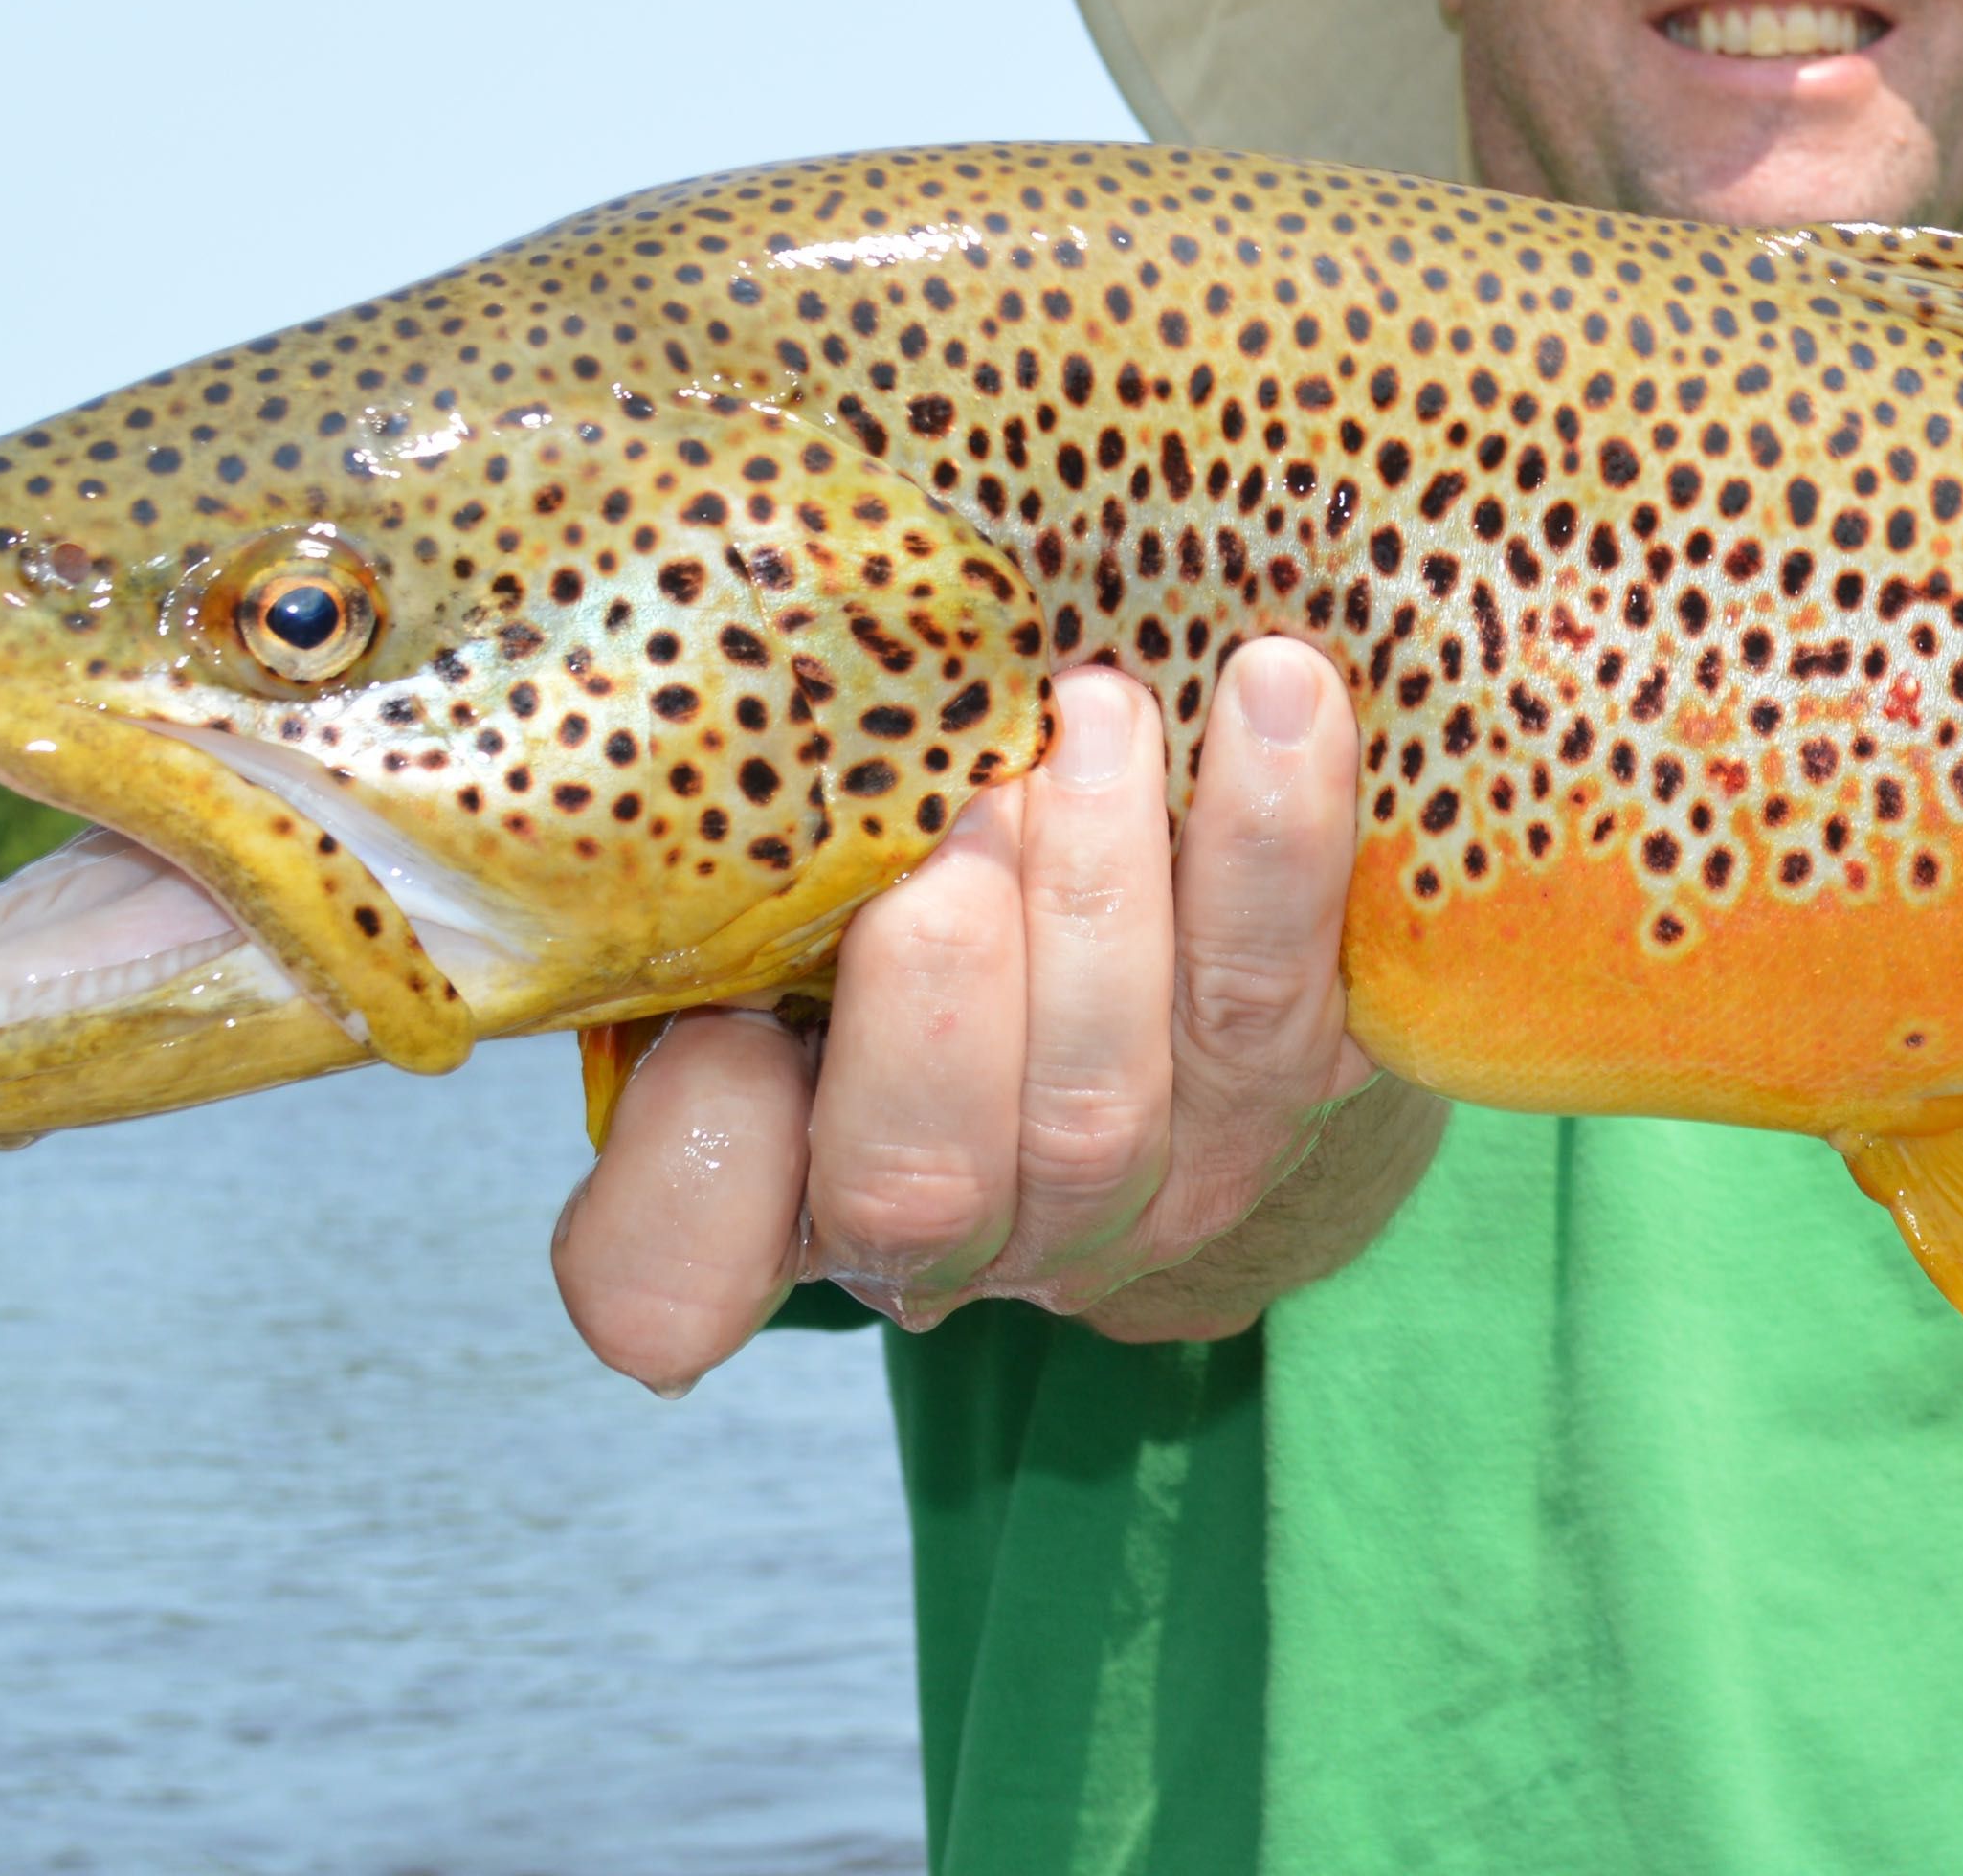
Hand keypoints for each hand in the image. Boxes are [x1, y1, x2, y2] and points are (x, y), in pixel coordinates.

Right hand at [552, 633, 1432, 1393]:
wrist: (1206, 968)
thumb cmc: (958, 901)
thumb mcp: (803, 903)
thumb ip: (732, 883)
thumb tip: (703, 773)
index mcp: (789, 1180)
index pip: (667, 1270)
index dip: (678, 1189)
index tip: (723, 1030)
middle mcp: (962, 1234)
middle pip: (924, 1178)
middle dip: (941, 976)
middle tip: (969, 792)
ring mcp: (1141, 1191)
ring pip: (1104, 1094)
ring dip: (1100, 889)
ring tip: (1101, 710)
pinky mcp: (1296, 1106)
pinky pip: (1283, 994)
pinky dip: (1280, 841)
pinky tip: (1281, 692)